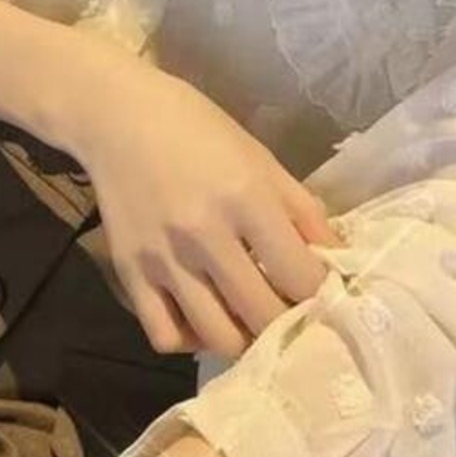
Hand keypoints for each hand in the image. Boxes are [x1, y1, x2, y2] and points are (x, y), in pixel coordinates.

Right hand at [68, 61, 341, 358]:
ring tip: (252, 323)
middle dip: (288, 323)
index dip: (321, 293)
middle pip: (262, 314)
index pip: (300, 276)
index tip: (323, 293)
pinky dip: (191, 339)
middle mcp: (204, 234)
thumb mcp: (261, 159)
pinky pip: (165, 334)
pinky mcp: (130, 272)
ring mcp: (163, 258)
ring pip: (217, 336)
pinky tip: (204, 318)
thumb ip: (302, 211)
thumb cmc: (198, 130)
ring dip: (245, 338)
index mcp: (245, 198)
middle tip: (293, 315)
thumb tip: (337, 260)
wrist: (119, 118)